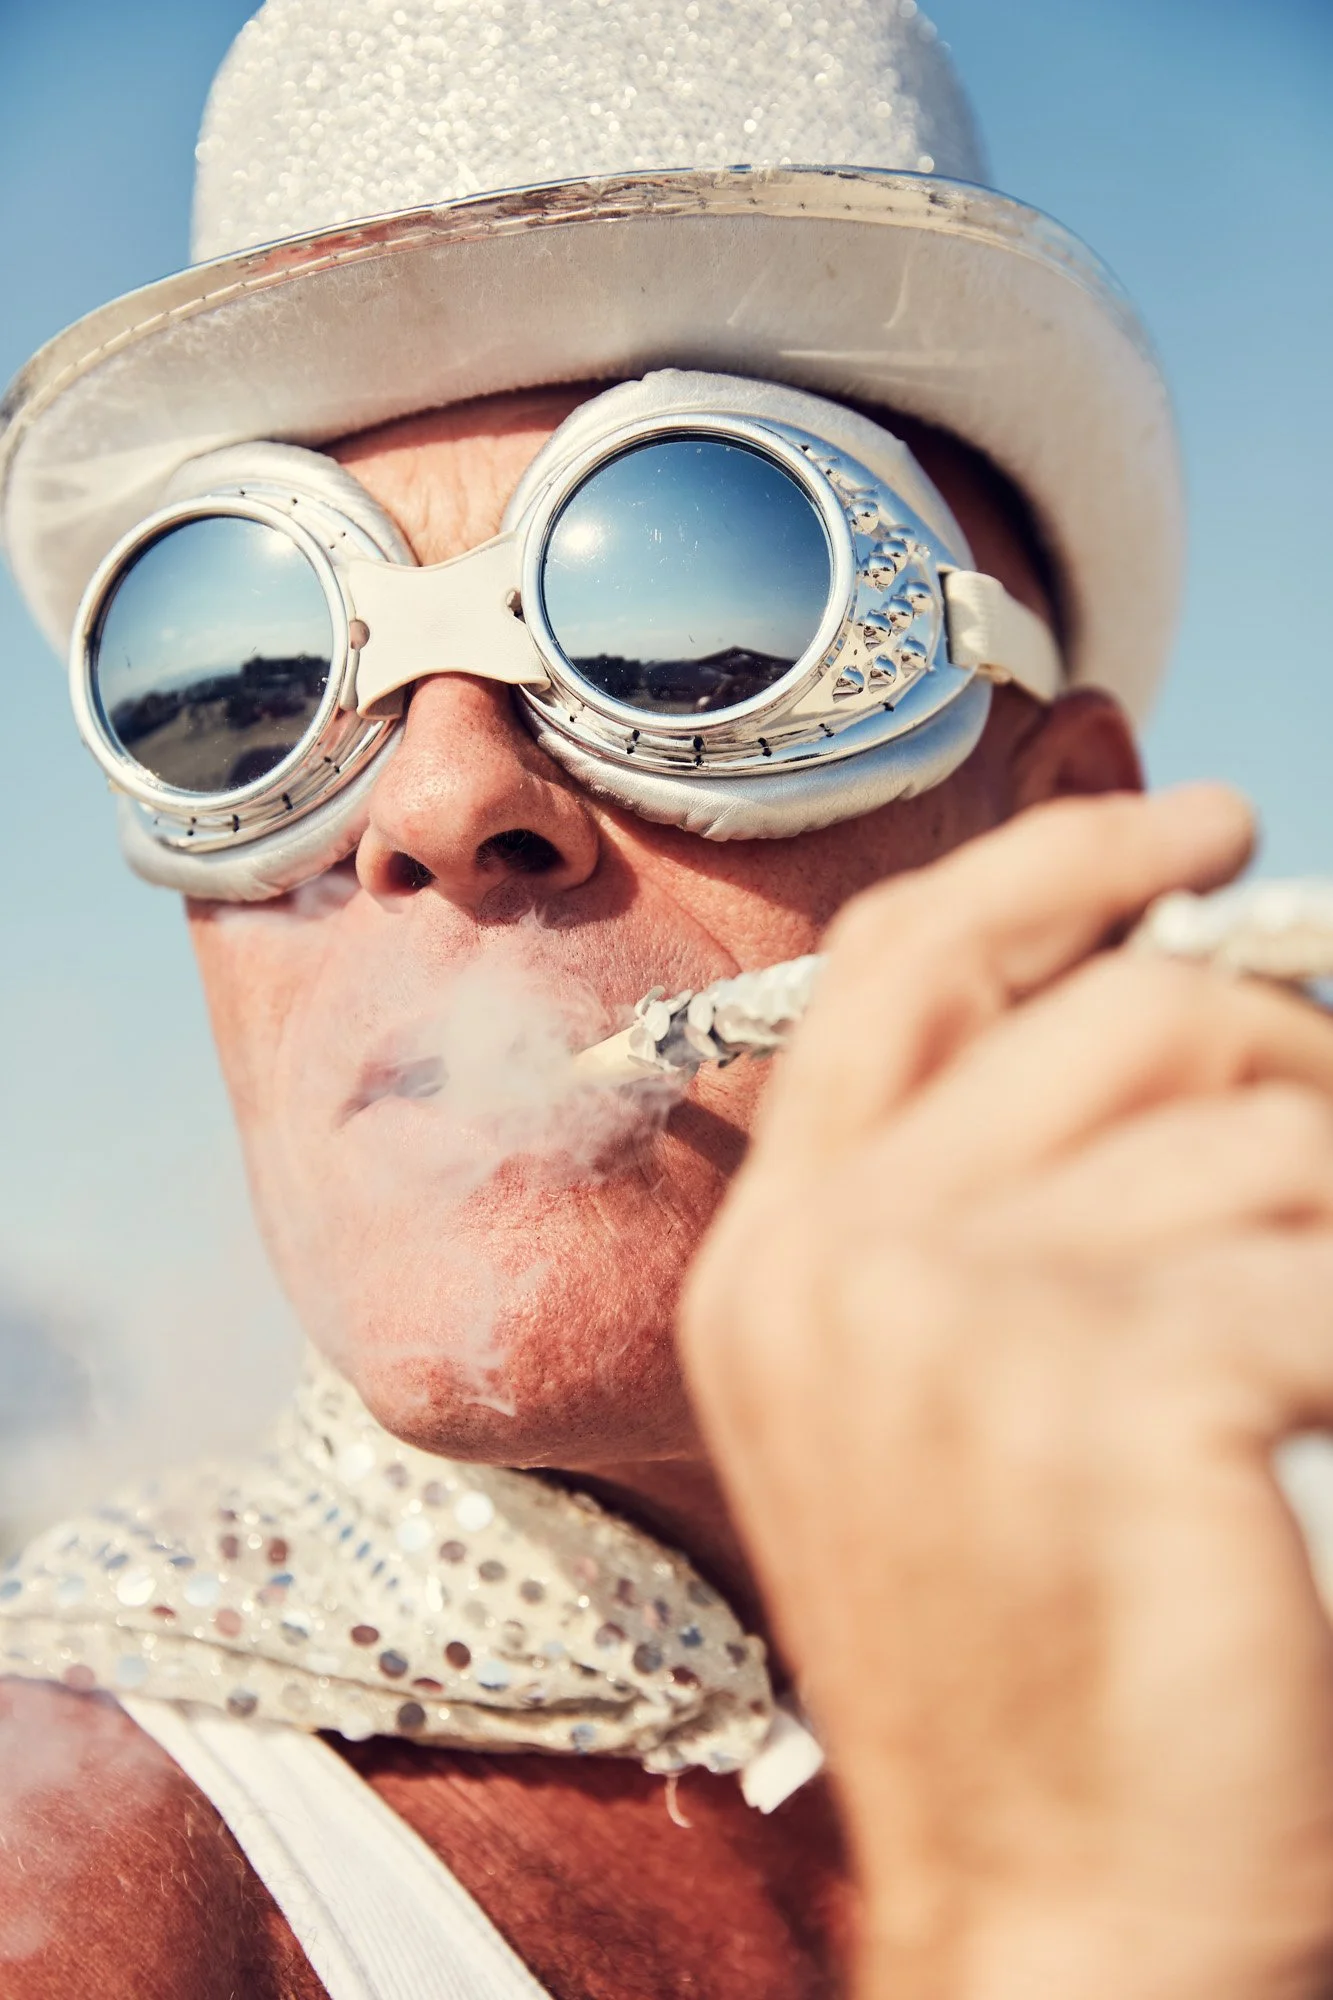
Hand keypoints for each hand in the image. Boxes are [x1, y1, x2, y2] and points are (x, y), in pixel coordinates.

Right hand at [680, 787, 1332, 1999]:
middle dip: (1273, 1044)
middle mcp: (842, 1257)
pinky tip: (1326, 1402)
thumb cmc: (1018, 1643)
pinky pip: (1323, 1266)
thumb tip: (1145, 1013)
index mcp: (782, 1251)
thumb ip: (974, 1201)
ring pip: (1245, 1128)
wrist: (1058, 1905)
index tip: (1192, 826)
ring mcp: (965, 1315)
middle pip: (1112, 1015)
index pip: (908, 961)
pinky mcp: (1118, 1384)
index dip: (1056, 864)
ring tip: (1324, 1308)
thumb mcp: (922, 1395)